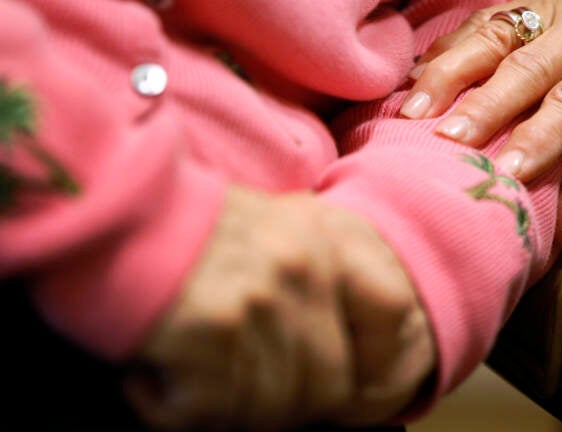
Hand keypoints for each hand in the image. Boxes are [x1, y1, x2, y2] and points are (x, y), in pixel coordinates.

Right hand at [123, 186, 434, 429]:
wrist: (105, 205)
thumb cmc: (183, 225)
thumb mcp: (271, 225)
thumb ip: (314, 276)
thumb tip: (334, 355)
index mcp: (325, 240)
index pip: (393, 311)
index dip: (373, 361)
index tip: (339, 383)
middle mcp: (304, 270)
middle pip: (329, 384)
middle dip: (286, 403)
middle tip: (235, 385)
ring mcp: (261, 301)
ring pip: (272, 407)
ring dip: (227, 406)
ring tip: (187, 373)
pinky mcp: (211, 332)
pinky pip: (211, 410)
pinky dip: (176, 408)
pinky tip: (155, 376)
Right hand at [400, 0, 561, 250]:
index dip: (538, 136)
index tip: (504, 172)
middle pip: (527, 64)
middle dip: (481, 105)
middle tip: (445, 141)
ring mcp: (555, 6)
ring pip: (494, 36)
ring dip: (448, 74)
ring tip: (413, 111)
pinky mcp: (527, 7)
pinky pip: (479, 25)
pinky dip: (445, 54)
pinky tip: (415, 81)